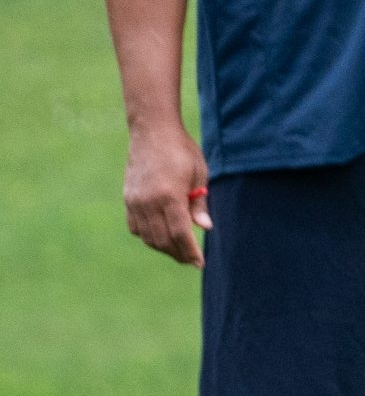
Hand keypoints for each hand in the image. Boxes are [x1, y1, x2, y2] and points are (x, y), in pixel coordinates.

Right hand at [123, 123, 210, 267]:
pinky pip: (136, 228)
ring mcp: (135, 202)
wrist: (152, 132)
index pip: (179, 233)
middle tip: (191, 260)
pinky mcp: (128, 200)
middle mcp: (149, 202)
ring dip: (163, 247)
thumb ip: (199, 203)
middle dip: (178, 253)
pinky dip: (149, 236)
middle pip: (162, 239)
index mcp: (169, 195)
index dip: (190, 251)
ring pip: (148, 237)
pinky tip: (161, 236)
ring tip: (179, 251)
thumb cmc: (181, 150)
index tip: (199, 263)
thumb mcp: (199, 174)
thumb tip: (205, 228)